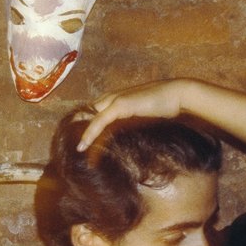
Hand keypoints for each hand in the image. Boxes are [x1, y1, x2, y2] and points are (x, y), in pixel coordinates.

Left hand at [77, 79, 192, 151]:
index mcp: (115, 100)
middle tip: (65, 148)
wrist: (179, 95)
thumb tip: (121, 145)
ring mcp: (115, 99)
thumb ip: (128, 127)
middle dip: (74, 130)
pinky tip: (82, 146)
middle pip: (85, 114)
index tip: (75, 144)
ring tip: (71, 150)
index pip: (91, 114)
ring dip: (78, 134)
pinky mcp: (120, 104)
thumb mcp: (141, 121)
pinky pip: (99, 120)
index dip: (82, 128)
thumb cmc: (165, 109)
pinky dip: (89, 133)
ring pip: (88, 117)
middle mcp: (112, 98)